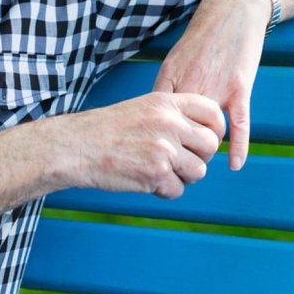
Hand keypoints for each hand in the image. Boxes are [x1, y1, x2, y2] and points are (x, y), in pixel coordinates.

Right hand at [62, 92, 225, 198]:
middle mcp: (169, 123)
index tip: (205, 141)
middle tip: (181, 161)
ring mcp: (164, 149)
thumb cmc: (109, 129)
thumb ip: (174, 117)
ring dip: (182, 177)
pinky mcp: (156, 174)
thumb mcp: (144, 108)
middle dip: (200, 157)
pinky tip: (147, 181)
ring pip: (198, 171)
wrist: (78, 146)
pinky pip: (177, 189)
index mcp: (167, 103)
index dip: (215, 130)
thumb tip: (206, 137)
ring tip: (160, 171)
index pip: (212, 113)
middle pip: (210, 146)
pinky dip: (165, 190)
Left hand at [152, 0, 267, 170]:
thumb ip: (167, 89)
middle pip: (180, 129)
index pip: (157, 119)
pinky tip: (235, 164)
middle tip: (175, 169)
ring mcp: (216, 87)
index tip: (151, 157)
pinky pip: (239, 123)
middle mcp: (191, 84)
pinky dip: (238, 145)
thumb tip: (158, 118)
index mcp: (170, 77)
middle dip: (176, 150)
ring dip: (204, 150)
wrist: (232, 11)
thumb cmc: (202, 38)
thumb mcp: (175, 60)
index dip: (154, 140)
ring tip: (199, 163)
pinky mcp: (239, 87)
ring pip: (207, 129)